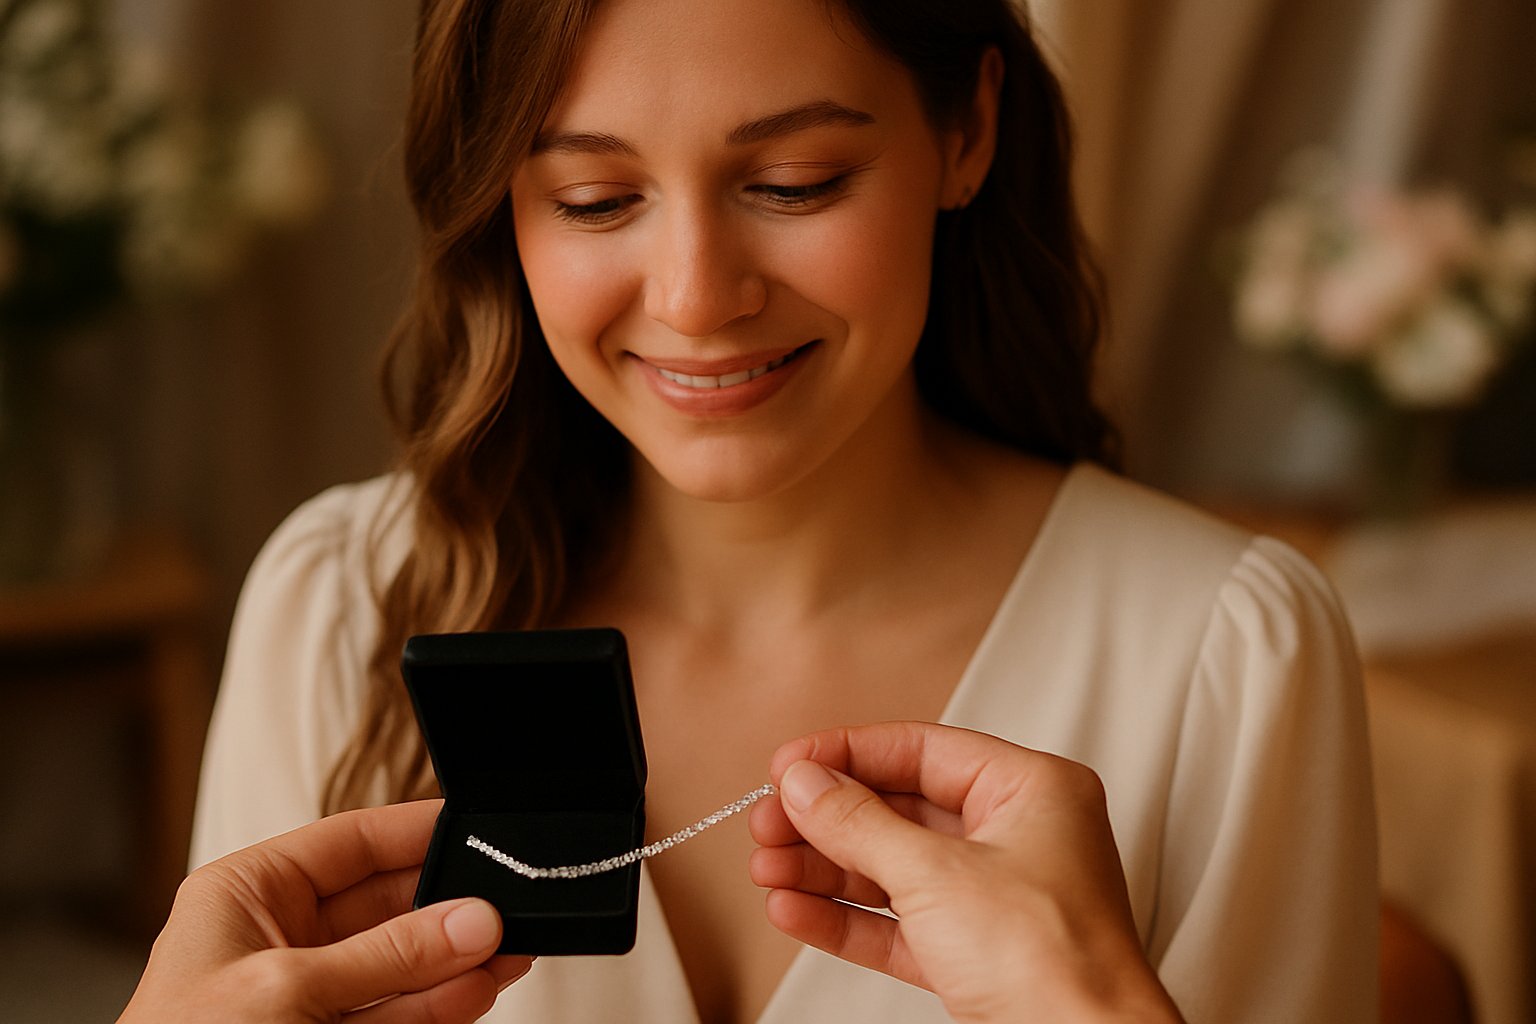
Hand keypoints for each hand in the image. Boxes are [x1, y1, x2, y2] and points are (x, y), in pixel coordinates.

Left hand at [118, 800, 531, 1023]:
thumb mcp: (287, 992)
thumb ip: (387, 956)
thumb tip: (468, 921)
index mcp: (245, 897)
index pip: (349, 843)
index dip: (414, 832)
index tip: (476, 828)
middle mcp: (276, 941)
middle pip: (385, 904)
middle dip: (447, 907)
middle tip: (503, 905)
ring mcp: (305, 998)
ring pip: (399, 964)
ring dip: (455, 960)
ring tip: (508, 951)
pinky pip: (397, 1012)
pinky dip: (440, 1004)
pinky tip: (477, 990)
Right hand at [748, 722, 1182, 1023]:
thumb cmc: (1056, 963)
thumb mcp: (938, 876)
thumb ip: (861, 824)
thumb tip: (809, 784)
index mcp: (1032, 791)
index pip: (924, 751)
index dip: (849, 754)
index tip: (792, 765)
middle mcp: (1016, 837)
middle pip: (899, 810)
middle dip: (826, 820)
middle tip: (770, 820)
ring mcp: (994, 897)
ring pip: (891, 868)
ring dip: (824, 869)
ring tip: (769, 868)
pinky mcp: (973, 952)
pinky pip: (896, 922)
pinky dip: (845, 917)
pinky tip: (796, 909)